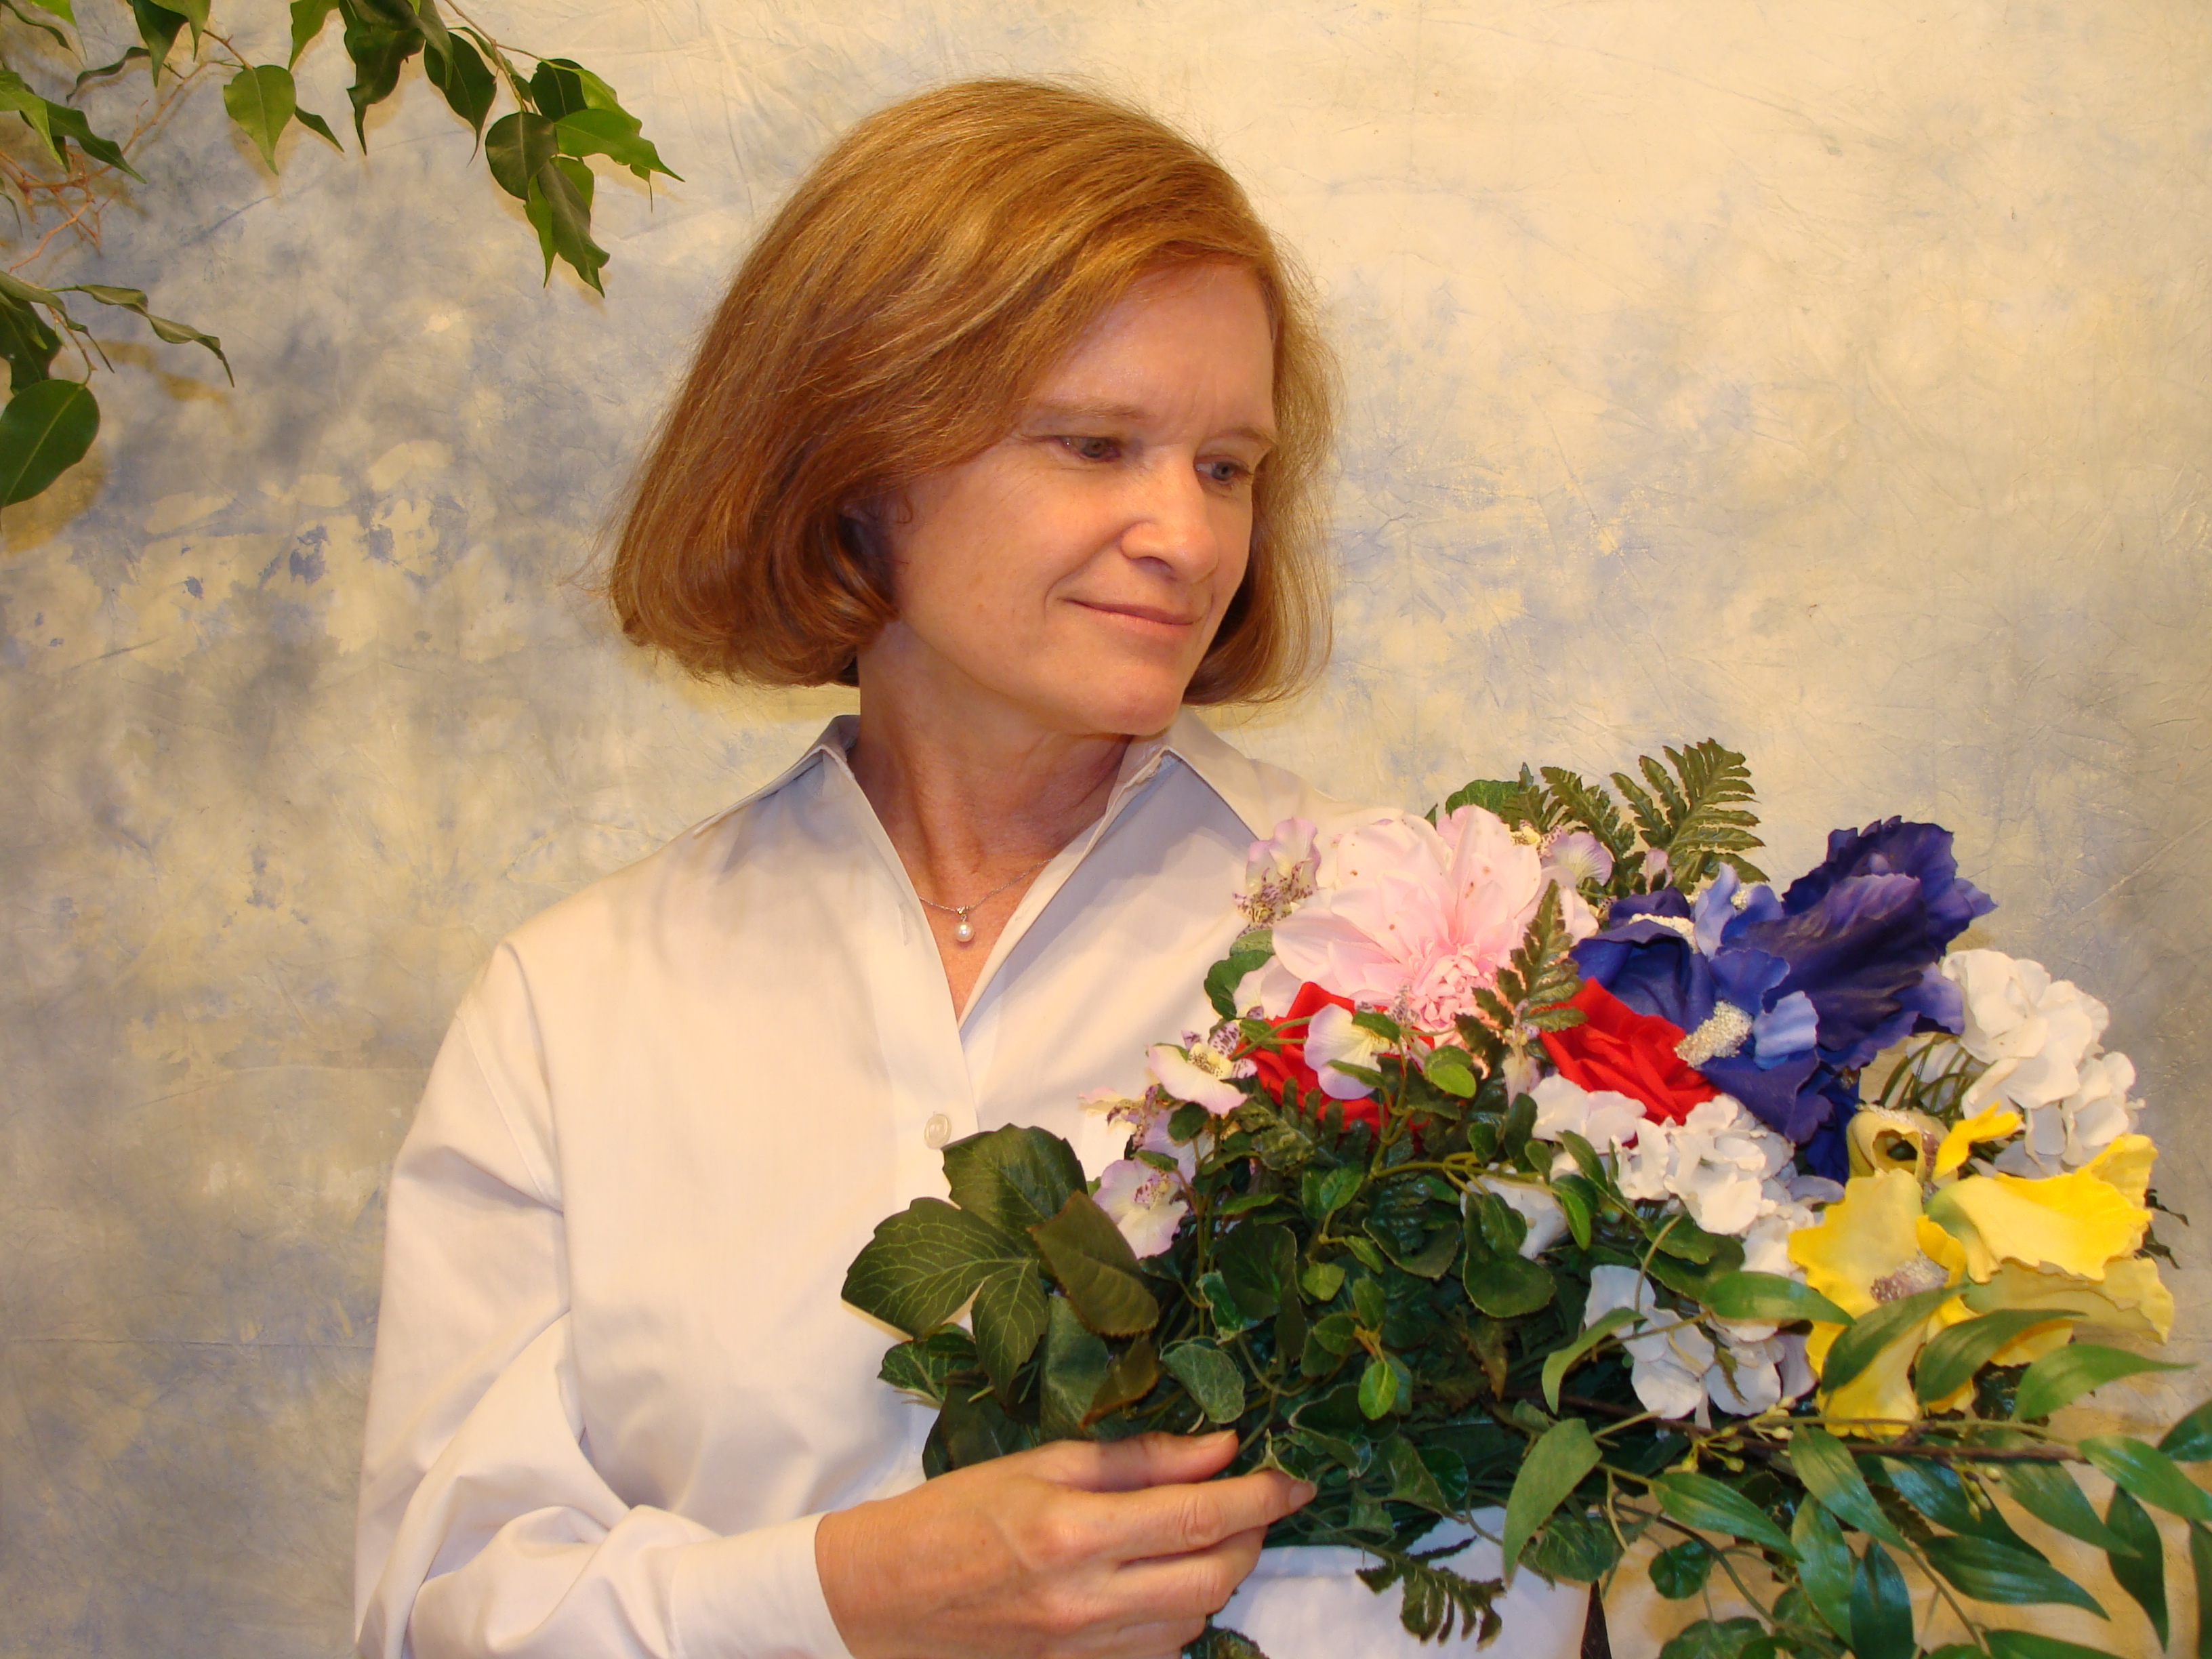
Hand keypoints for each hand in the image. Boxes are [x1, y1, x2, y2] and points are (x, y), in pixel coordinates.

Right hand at [815, 1428, 1314, 1658]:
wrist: (883, 1597)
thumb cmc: (956, 1514)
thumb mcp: (1041, 1464)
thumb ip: (1138, 1459)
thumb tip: (1219, 1447)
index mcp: (1074, 1533)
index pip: (1199, 1517)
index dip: (1260, 1496)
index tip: (1295, 1478)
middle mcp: (1087, 1601)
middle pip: (1215, 1576)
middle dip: (1252, 1537)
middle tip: (1256, 1502)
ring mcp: (1085, 1649)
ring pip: (1196, 1616)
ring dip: (1219, 1574)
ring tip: (1207, 1533)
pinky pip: (1161, 1650)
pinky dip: (1181, 1612)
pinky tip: (1166, 1579)